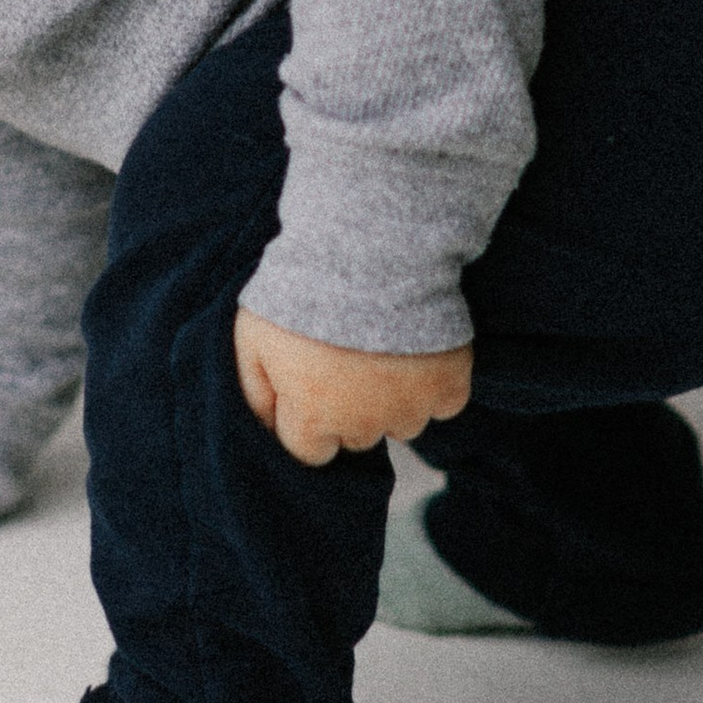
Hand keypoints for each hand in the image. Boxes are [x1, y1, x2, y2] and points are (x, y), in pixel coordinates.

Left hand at [231, 308, 472, 465]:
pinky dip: (434, 382)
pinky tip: (417, 349)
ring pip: (401, 422)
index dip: (308, 418)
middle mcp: (364, 425)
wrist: (368, 252)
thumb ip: (256, 390)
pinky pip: (444, 403)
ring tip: (382, 348)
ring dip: (393, 398)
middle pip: (356, 437)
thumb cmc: (303, 290)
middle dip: (349, 408)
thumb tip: (267, 426)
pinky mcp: (450, 385)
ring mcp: (411, 407)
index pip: (310, 450)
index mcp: (314, 418)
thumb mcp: (253, 337)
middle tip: (346, 358)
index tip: (310, 386)